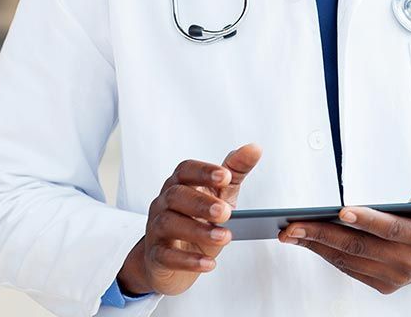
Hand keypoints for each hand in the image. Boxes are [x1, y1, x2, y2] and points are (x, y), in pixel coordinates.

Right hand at [117, 143, 261, 296]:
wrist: (171, 259)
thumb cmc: (199, 219)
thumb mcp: (221, 195)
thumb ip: (235, 172)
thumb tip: (254, 148)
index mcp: (179, 184)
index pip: (185, 170)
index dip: (204, 171)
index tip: (226, 176)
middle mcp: (163, 203)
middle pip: (176, 196)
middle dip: (201, 202)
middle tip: (226, 212)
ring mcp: (156, 229)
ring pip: (169, 224)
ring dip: (197, 230)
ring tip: (224, 237)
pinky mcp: (155, 256)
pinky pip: (166, 256)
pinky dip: (188, 260)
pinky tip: (209, 263)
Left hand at [278, 181, 410, 294]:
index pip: (392, 229)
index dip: (367, 220)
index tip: (342, 210)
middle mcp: (409, 264)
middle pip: (361, 247)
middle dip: (324, 234)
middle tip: (295, 224)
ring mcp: (395, 278)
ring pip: (349, 260)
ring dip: (317, 245)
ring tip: (292, 231)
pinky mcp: (383, 285)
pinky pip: (349, 269)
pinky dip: (326, 254)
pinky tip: (308, 240)